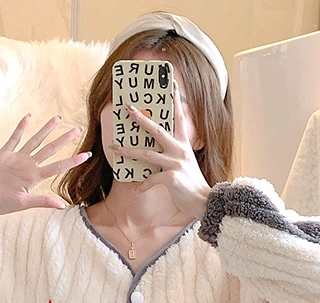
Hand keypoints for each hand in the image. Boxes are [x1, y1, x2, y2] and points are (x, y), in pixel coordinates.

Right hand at [0, 116, 90, 219]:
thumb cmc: (3, 204)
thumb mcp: (24, 204)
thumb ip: (43, 201)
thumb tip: (62, 205)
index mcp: (35, 177)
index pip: (58, 167)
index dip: (72, 160)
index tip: (87, 155)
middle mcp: (29, 165)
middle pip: (50, 149)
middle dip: (64, 140)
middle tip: (77, 130)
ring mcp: (17, 158)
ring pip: (35, 140)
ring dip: (46, 130)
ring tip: (57, 119)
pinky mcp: (4, 154)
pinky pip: (14, 138)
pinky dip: (20, 128)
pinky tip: (28, 117)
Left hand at [112, 86, 210, 218]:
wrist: (203, 201)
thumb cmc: (191, 184)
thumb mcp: (185, 164)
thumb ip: (173, 155)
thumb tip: (154, 153)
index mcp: (184, 145)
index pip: (179, 118)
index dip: (176, 101)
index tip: (172, 84)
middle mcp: (180, 150)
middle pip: (157, 130)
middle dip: (141, 119)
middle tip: (129, 109)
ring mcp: (176, 163)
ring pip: (147, 154)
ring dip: (129, 152)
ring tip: (116, 149)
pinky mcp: (172, 178)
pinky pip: (151, 179)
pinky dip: (143, 185)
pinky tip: (137, 189)